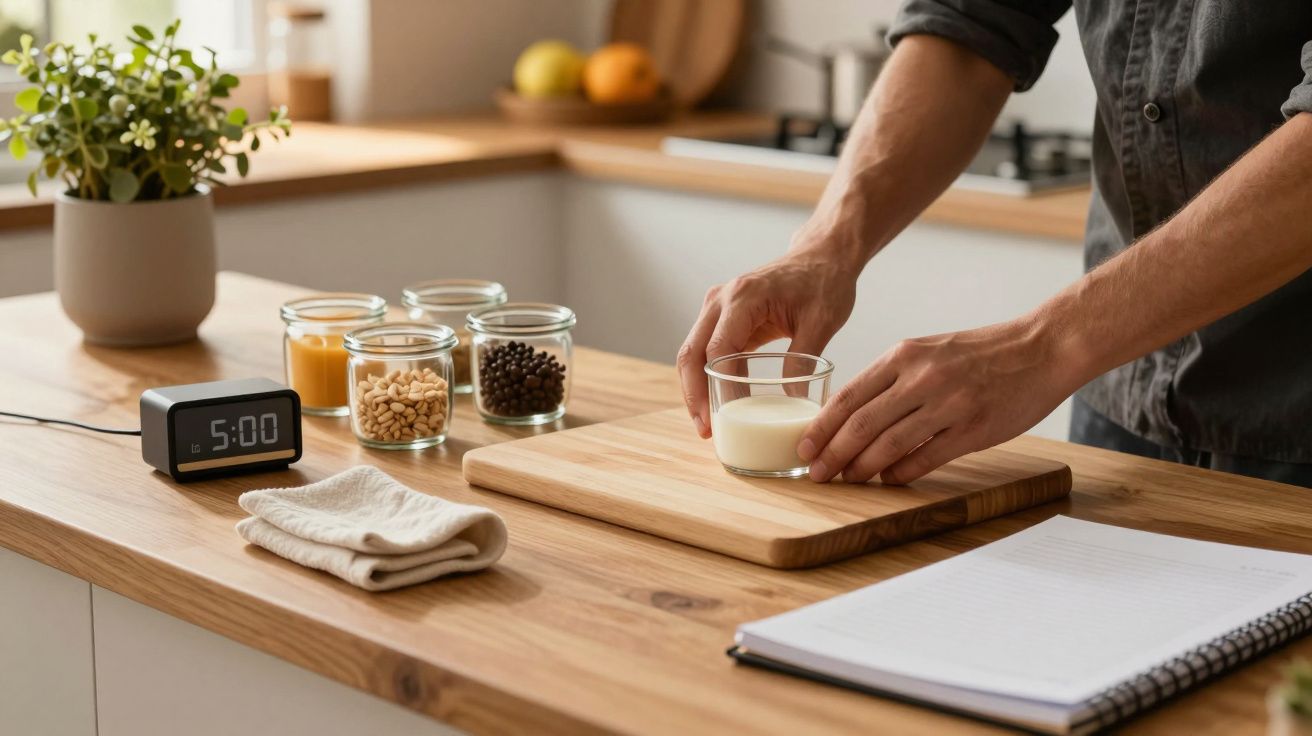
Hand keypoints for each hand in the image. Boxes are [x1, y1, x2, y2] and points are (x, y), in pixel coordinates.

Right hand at [677, 252, 856, 437]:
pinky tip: (718, 403)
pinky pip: (707, 350)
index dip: (714, 387)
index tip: (722, 417)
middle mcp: (721, 300)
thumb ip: (803, 361)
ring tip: (707, 424)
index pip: (717, 349)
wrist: (822, 255)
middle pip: (692, 353)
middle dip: (694, 394)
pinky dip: (708, 376)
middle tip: (705, 430)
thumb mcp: (822, 322)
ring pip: (693, 353)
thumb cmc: (824, 282)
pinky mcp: (723, 316)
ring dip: (696, 388)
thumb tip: (791, 401)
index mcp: (744, 297)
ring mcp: (718, 307)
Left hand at [797, 317, 1081, 484]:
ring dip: (862, 468)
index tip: (803, 447)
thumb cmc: (982, 352)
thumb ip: (893, 378)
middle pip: (861, 424)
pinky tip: (888, 481)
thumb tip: (854, 416)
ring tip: (846, 481)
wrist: (1042, 348)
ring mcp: (948, 404)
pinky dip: (901, 473)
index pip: (849, 396)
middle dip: (832, 454)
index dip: (822, 427)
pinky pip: (926, 458)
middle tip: (815, 474)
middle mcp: (921, 378)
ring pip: (889, 444)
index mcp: (904, 356)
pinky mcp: (973, 428)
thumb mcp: (929, 350)